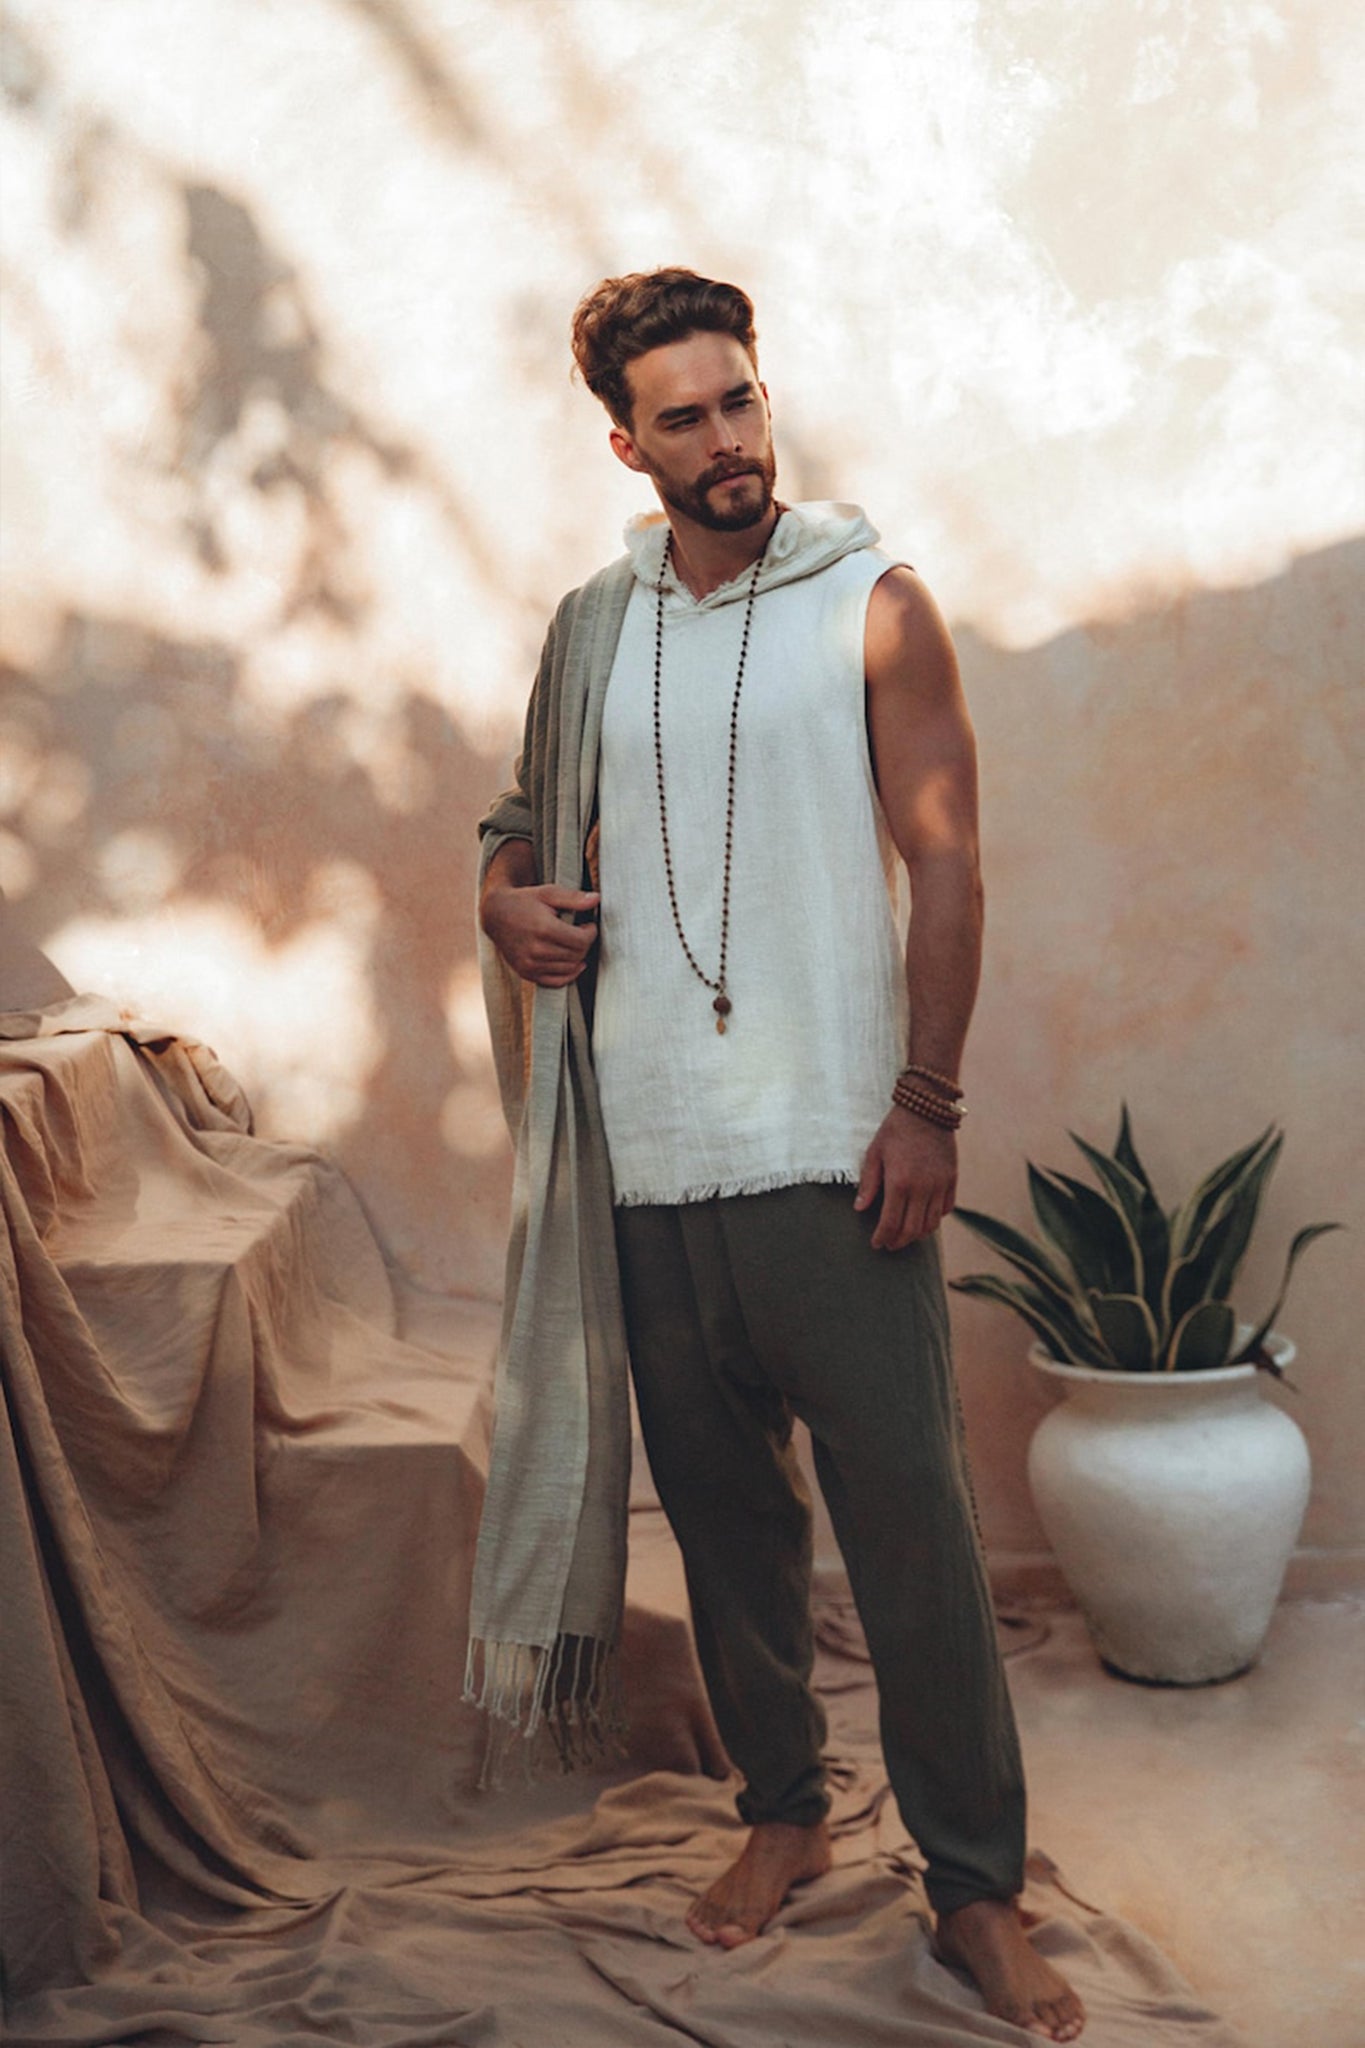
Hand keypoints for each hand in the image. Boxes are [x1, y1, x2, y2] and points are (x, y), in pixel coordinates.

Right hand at [480, 882, 599, 986]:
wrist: (495, 915)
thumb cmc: (524, 901)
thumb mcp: (548, 893)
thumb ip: (573, 898)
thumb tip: (597, 899)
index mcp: (544, 929)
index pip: (581, 940)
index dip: (591, 932)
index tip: (588, 925)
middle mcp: (536, 950)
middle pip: (577, 955)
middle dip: (584, 944)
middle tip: (581, 933)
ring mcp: (530, 964)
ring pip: (569, 969)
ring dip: (577, 957)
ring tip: (573, 943)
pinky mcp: (527, 973)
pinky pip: (556, 982)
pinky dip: (569, 975)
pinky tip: (573, 963)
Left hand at [854, 1107, 957, 1248]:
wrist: (927, 1108)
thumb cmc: (896, 1129)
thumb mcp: (875, 1153)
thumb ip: (868, 1183)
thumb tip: (859, 1208)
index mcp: (900, 1183)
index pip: (891, 1223)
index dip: (883, 1238)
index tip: (876, 1244)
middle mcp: (923, 1188)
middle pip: (912, 1229)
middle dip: (899, 1242)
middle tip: (890, 1245)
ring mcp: (940, 1185)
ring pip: (931, 1223)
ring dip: (918, 1234)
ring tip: (906, 1235)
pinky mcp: (952, 1179)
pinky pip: (946, 1208)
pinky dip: (935, 1218)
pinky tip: (924, 1218)